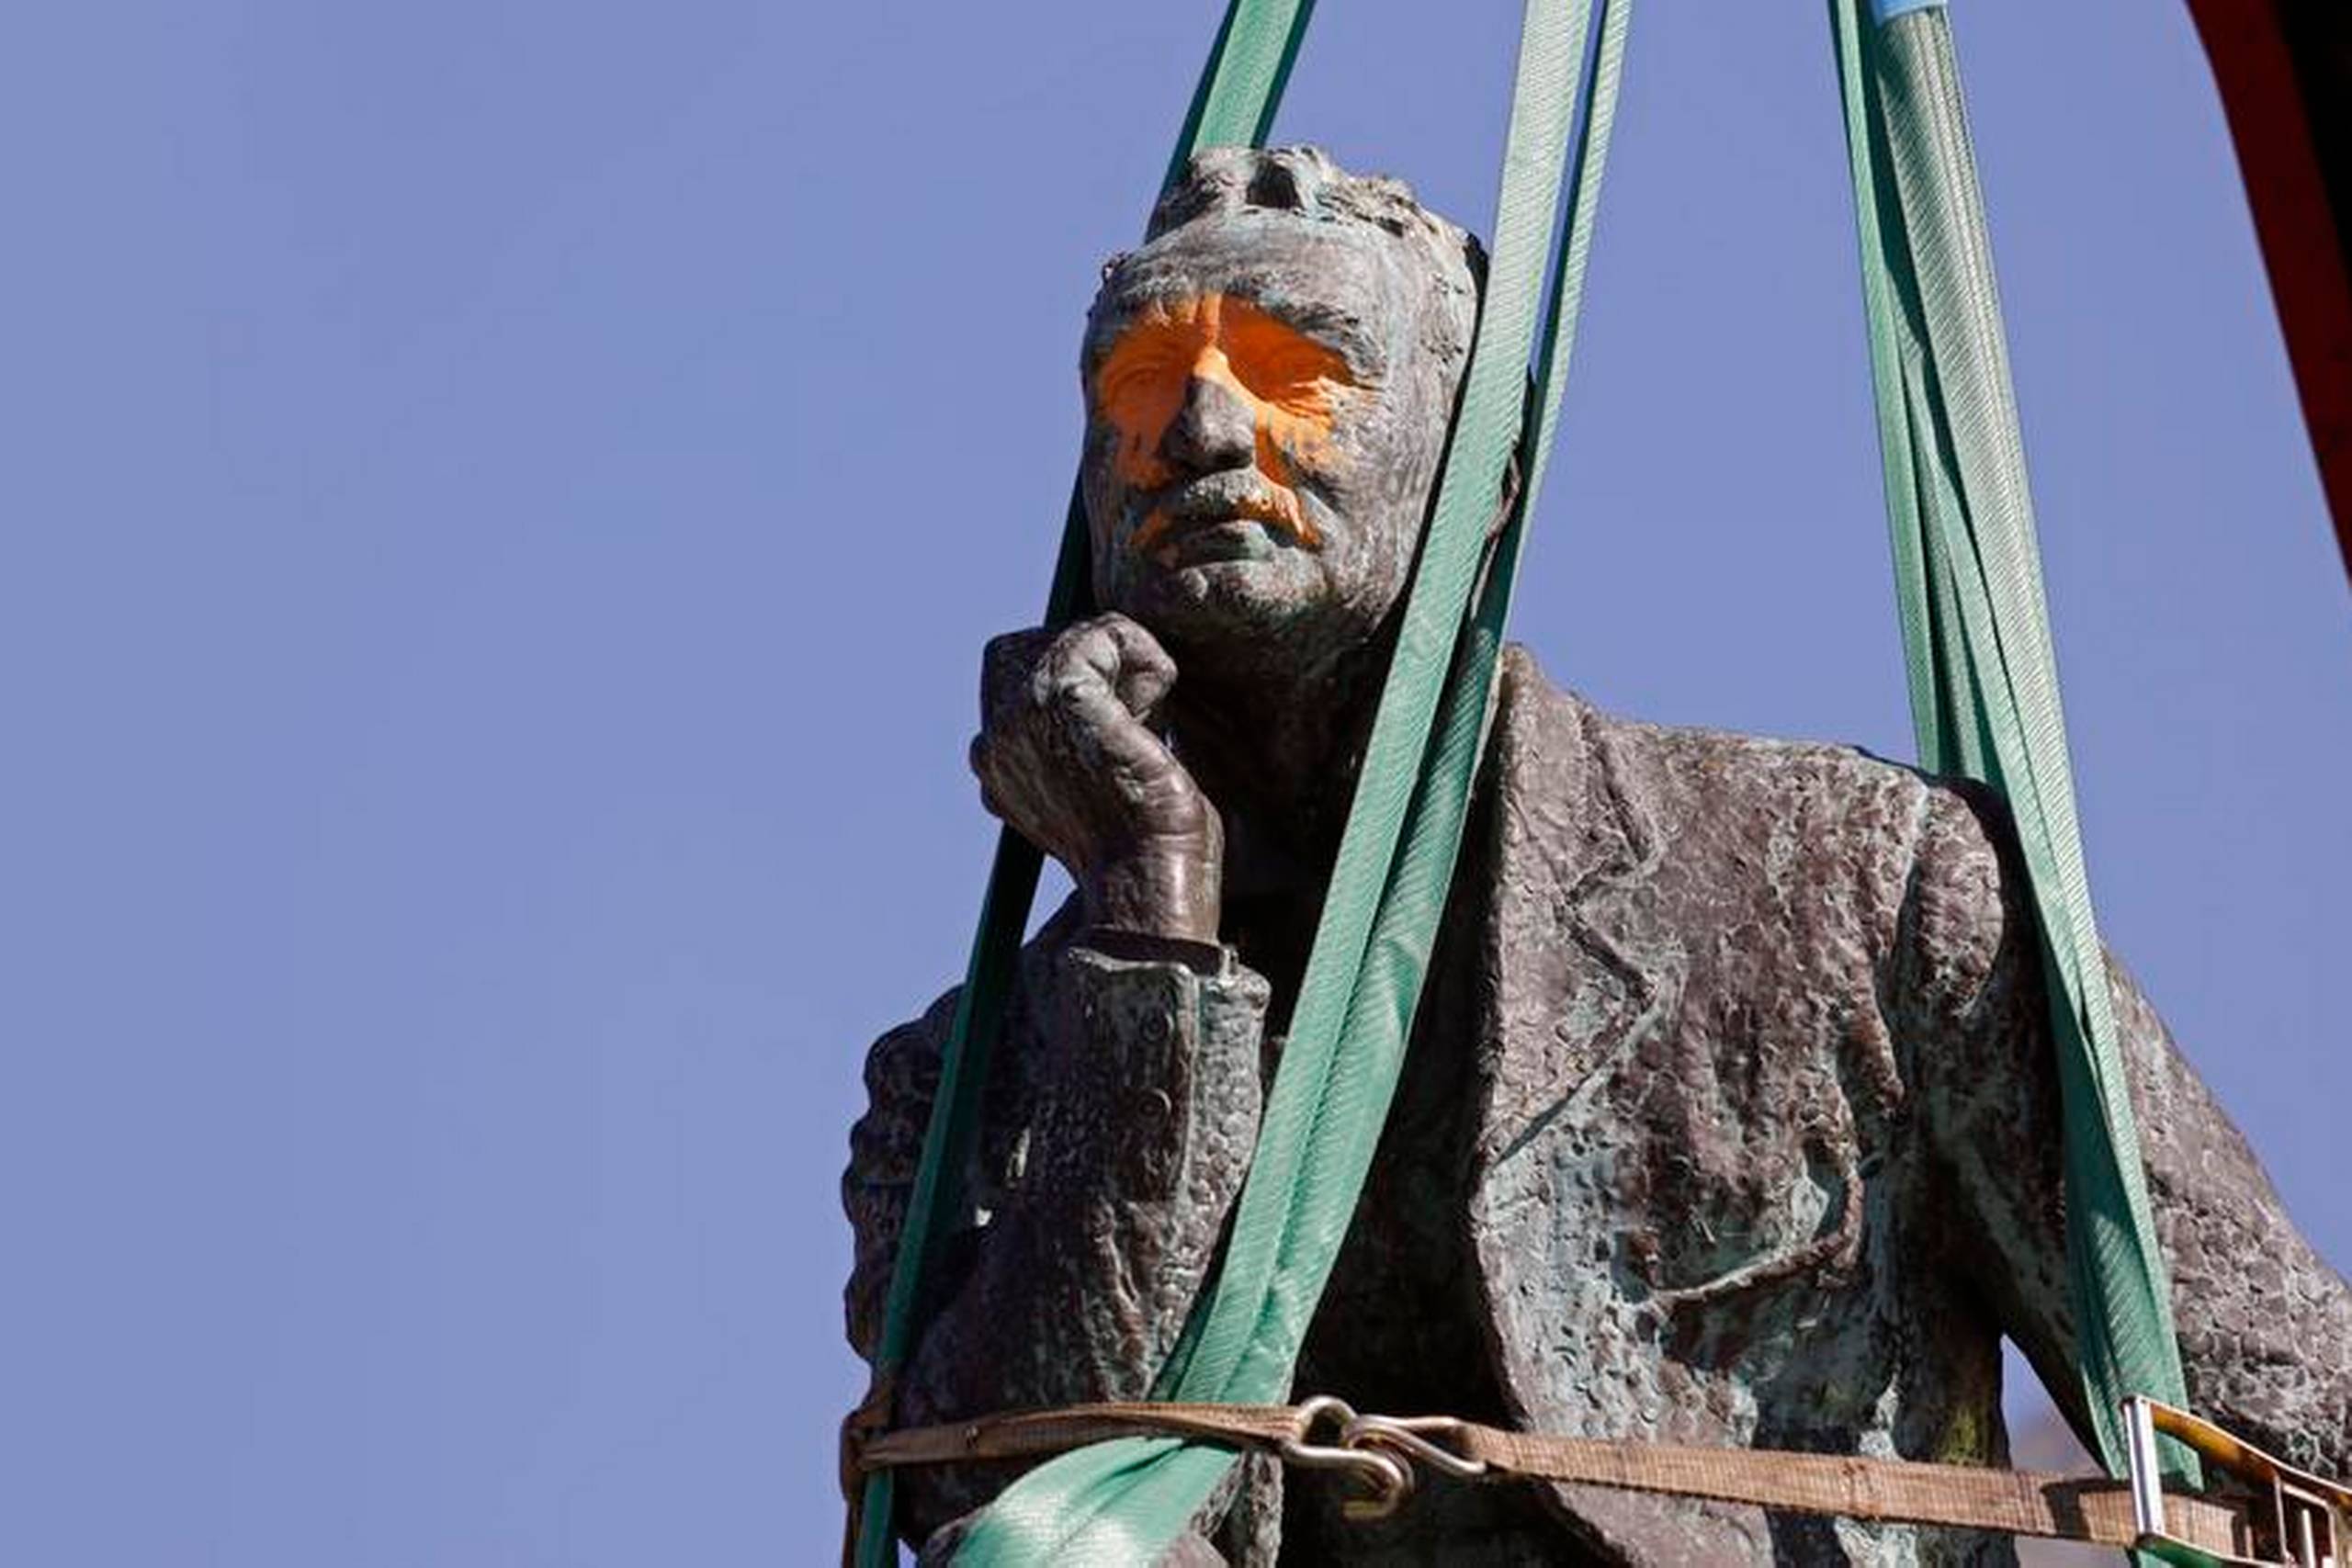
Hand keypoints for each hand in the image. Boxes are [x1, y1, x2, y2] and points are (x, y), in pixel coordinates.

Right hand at [970, 614, 1221, 943]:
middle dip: (1094, 665)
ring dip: (1127, 668)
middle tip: (1136, 726)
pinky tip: (1155, 715)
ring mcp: (1022, 715)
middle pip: (1036, 644)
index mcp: (996, 762)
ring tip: (1146, 727)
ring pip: (1075, 637)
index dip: (1081, 686)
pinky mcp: (1063, 697)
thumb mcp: (1094, 785)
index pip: (1018, 675)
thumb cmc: (1140, 848)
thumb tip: (1116, 687)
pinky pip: (1108, 632)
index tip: (1120, 737)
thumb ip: (1079, 740)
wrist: (1147, 886)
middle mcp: (996, 737)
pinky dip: (1148, 659)